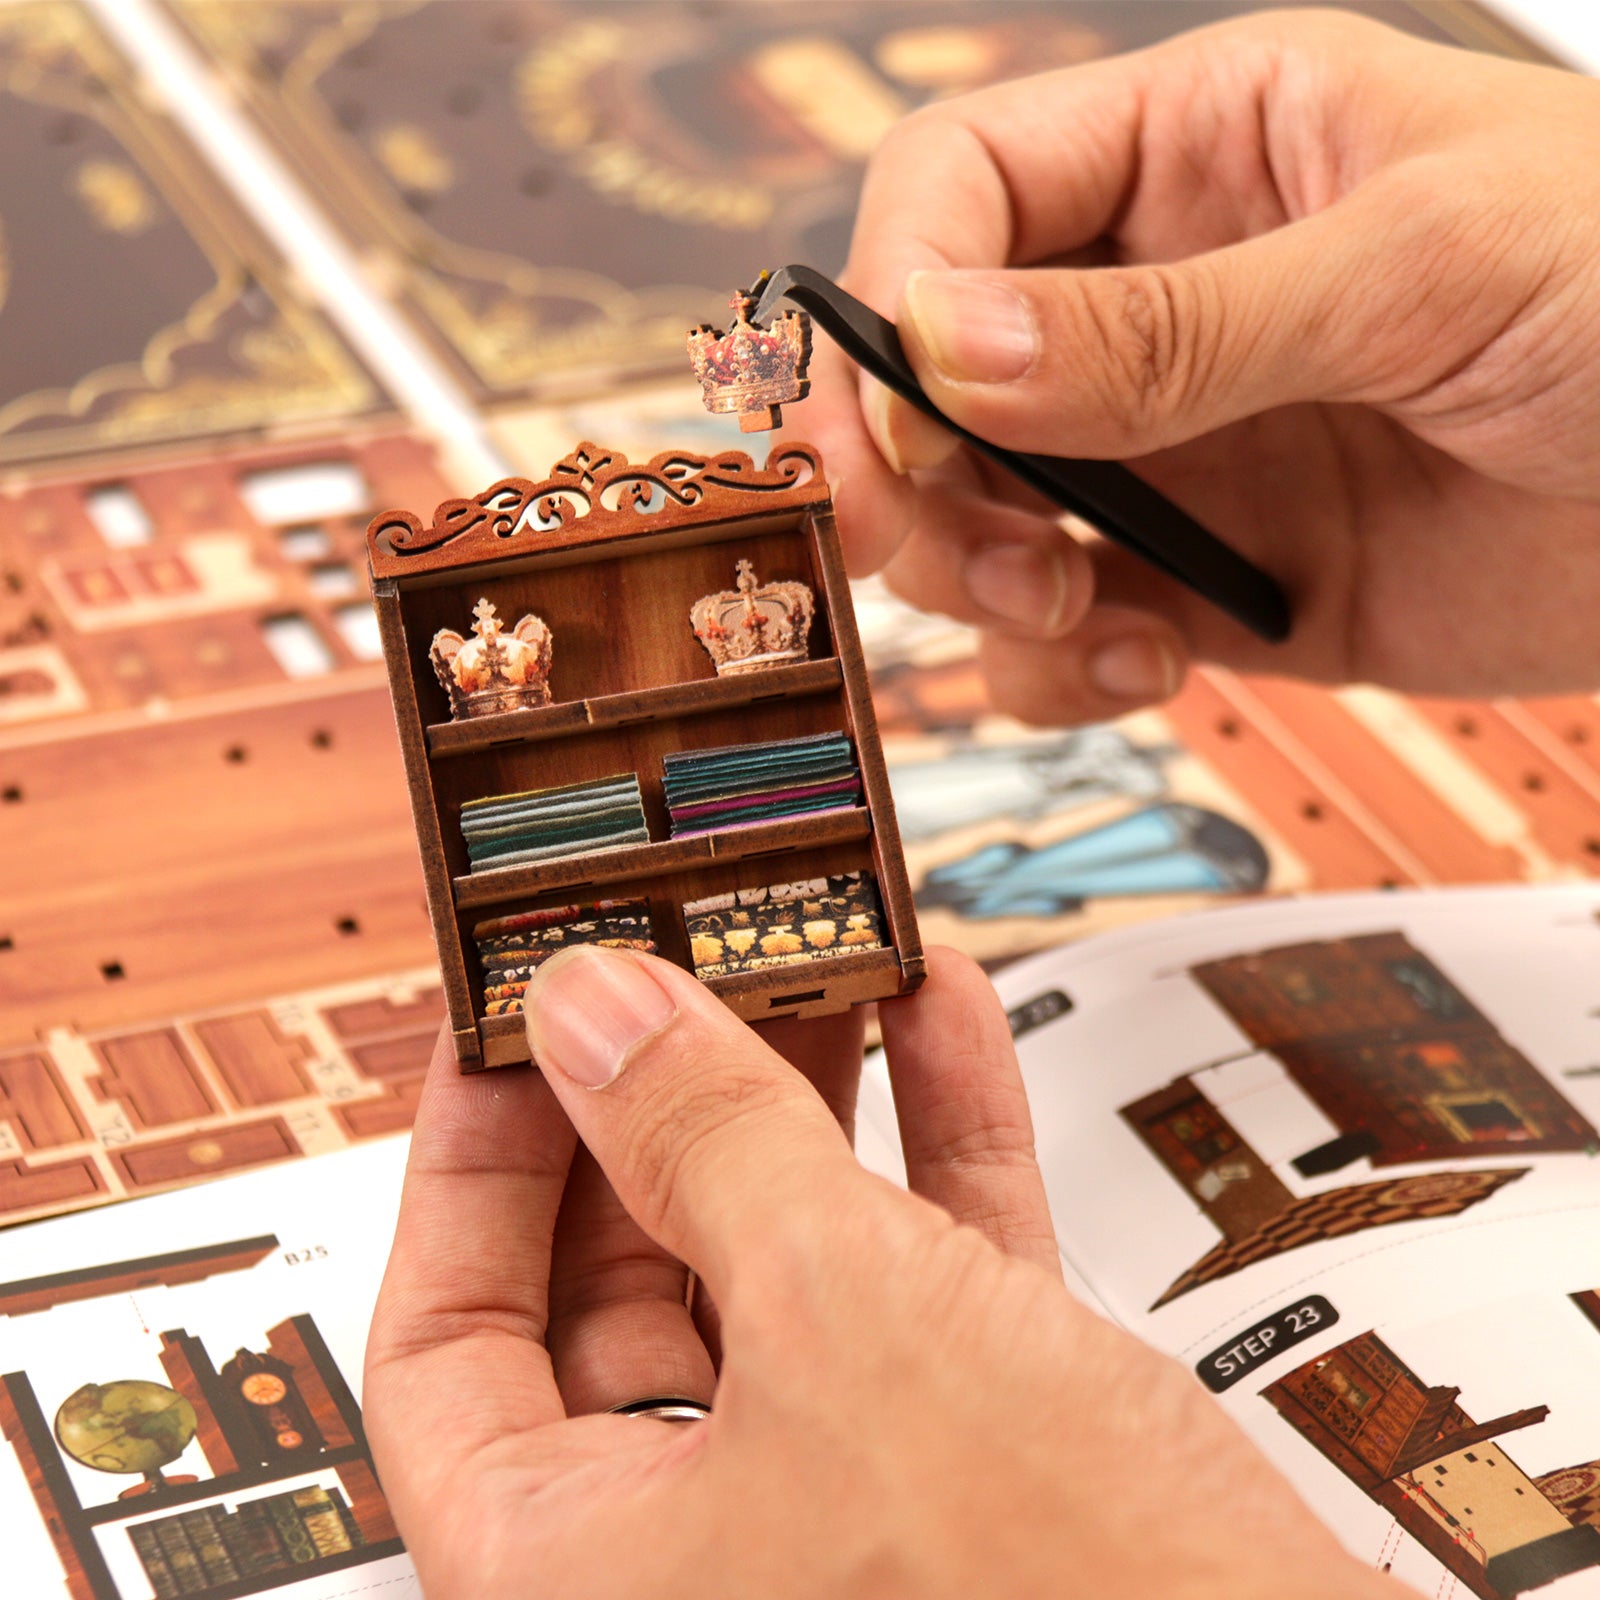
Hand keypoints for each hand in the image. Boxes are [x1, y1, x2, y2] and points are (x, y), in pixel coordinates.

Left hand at [366, 946, 1385, 1598]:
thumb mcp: (842, 1318)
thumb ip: (701, 1145)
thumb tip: (594, 1009)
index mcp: (580, 1576)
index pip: (450, 1340)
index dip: (474, 1162)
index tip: (520, 1023)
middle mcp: (695, 1553)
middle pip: (626, 1277)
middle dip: (665, 1097)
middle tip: (680, 959)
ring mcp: (842, 1505)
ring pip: (781, 1264)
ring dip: (809, 1098)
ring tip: (816, 950)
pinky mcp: (977, 1470)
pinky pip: (919, 1278)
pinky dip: (931, 1144)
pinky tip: (942, 1018)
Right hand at [803, 10, 1599, 722]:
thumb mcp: (1422, 268)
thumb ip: (1171, 321)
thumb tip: (946, 349)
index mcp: (1201, 152)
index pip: (959, 191)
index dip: (898, 302)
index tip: (914, 425)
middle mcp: (1158, 301)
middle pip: (931, 377)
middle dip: (916, 478)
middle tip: (956, 555)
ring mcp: (1175, 454)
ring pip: (976, 517)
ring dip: (986, 588)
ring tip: (1082, 618)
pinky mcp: (1206, 585)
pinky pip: (1065, 635)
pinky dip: (1065, 674)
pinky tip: (1153, 666)